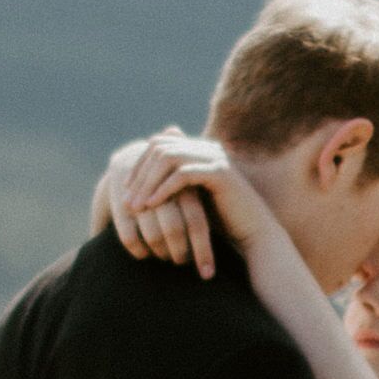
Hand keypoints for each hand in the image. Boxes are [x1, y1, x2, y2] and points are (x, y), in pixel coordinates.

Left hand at [89, 127, 259, 274]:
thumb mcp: (189, 202)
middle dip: (139, 172)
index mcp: (200, 151)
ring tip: (135, 205)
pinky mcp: (220, 173)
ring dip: (147, 182)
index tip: (125, 189)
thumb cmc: (221, 224)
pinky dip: (163, 189)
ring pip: (168, 157)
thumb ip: (170, 188)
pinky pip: (183, 174)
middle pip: (160, 146)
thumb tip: (140, 187)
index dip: (139, 164)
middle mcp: (208, 148)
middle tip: (126, 200)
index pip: (160, 143)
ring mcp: (215, 158)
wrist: (252, 235)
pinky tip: (151, 205)